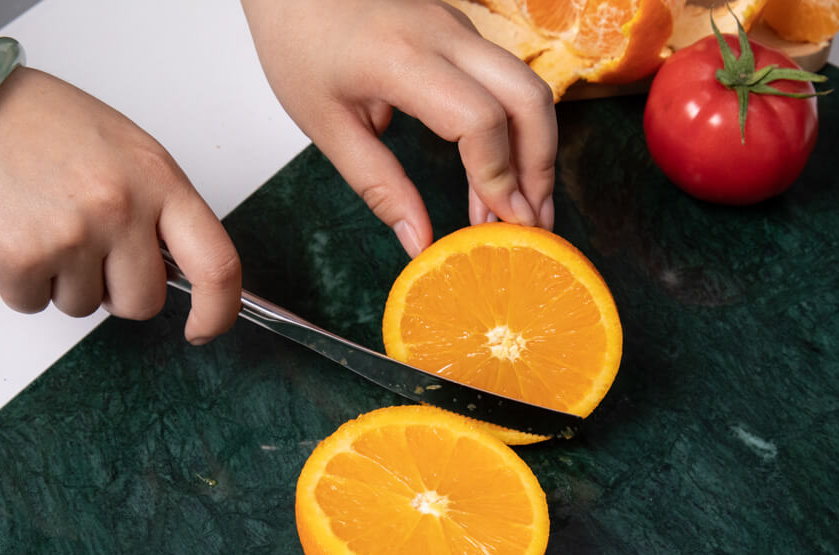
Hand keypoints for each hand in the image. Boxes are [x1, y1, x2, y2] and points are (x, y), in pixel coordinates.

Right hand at [0, 57, 239, 342]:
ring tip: (42, 224)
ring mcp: (67, 238)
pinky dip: (22, 281)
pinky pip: (33, 304)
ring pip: (84, 307)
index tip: (205, 327)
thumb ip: (159, 212)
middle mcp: (118, 210)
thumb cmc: (42, 126)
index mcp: (156, 180)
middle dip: (119, 290)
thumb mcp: (126, 153)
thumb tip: (182, 273)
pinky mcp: (15, 261)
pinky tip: (14, 232)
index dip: (218, 310)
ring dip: (64, 281)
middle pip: (143, 302)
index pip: (216, 265)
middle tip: (88, 247)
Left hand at [241, 0, 556, 256]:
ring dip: (536, 151)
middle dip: (538, 167)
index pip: (478, 118)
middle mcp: (444, 34)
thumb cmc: (300, 47)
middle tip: (531, 226)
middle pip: (527, 98)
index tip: (501, 223)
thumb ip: (379, 188)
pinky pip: (508, 83)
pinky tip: (501, 176)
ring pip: (527, 87)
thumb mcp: (326, 128)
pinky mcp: (464, 34)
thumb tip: (420, 243)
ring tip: (522, 210)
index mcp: (402, 58)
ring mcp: (460, 28)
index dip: (497, 175)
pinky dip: (517, 132)